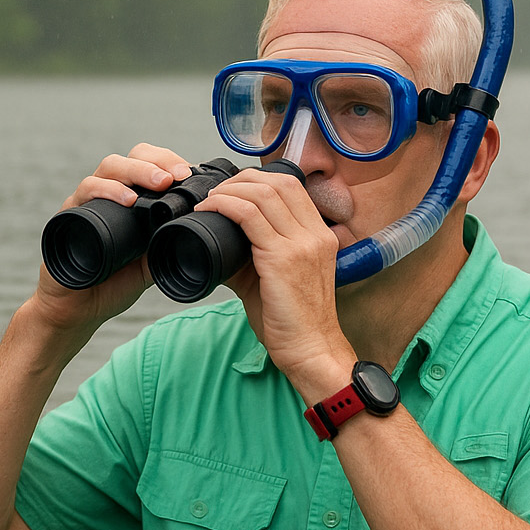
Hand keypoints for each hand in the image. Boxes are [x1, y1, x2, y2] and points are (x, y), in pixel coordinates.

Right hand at [30, 144, 191, 333]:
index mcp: (131, 199)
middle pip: (131, 157)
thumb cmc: (112, 284)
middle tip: (178, 175)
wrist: (77, 309)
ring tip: (160, 183)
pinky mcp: (69, 215)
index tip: (189, 173)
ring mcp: (88, 202)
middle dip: (157, 161)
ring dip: (137, 171)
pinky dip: (107, 190)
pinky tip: (127, 200)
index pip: (150, 163)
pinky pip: (86, 193)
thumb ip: (168, 246)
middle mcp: (108, 194)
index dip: (169, 161)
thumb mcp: (150, 264)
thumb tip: (198, 234)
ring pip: (109, 167)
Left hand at [195, 168, 354, 397]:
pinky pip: (249, 216)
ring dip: (230, 191)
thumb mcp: (277, 279)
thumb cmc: (294, 322)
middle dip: (242, 179)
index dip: (258, 180)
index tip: (234, 189)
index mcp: (320, 236)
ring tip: (210, 201)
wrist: (310, 350)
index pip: (292, 186)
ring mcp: (302, 244)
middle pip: (279, 182)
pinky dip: (225, 206)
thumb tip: (219, 242)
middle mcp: (315, 234)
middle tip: (217, 192)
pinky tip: (210, 211)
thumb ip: (254, 256)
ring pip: (263, 194)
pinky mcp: (283, 258)